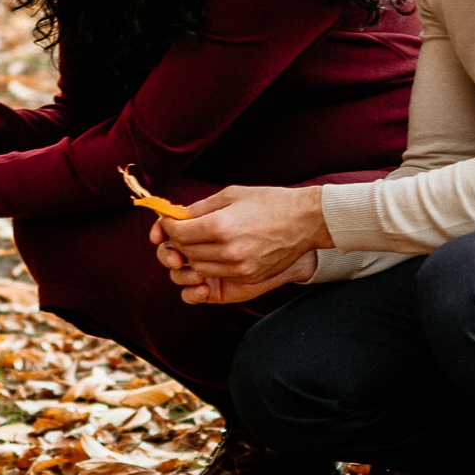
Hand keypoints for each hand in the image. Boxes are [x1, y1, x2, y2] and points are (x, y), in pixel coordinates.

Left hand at [153, 185, 332, 304]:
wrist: (306, 221)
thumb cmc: (270, 202)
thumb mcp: (231, 195)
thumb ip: (200, 208)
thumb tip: (175, 216)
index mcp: (220, 226)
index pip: (178, 233)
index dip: (167, 227)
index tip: (168, 222)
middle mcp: (227, 251)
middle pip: (185, 252)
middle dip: (178, 241)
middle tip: (181, 232)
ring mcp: (239, 269)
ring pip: (198, 268)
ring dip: (192, 256)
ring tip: (199, 242)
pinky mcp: (249, 279)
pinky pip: (216, 278)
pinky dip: (209, 268)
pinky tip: (213, 256)